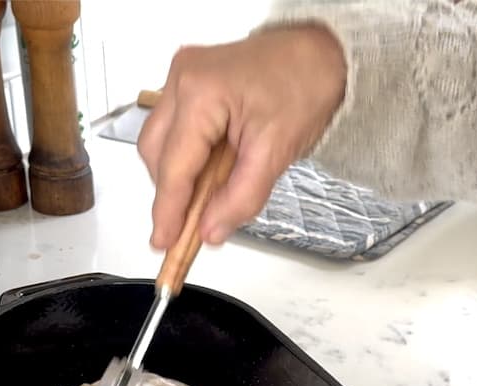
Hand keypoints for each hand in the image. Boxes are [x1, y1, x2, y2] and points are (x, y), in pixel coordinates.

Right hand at [138, 25, 345, 248]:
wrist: (320, 54)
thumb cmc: (305, 84)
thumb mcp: (276, 152)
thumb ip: (241, 198)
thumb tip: (211, 230)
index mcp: (201, 93)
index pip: (174, 167)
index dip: (167, 211)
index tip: (163, 241)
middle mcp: (183, 79)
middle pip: (156, 154)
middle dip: (173, 192)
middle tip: (194, 223)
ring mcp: (182, 77)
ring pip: (159, 144)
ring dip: (181, 174)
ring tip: (214, 190)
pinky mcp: (189, 83)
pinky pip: (174, 130)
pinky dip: (189, 157)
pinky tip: (213, 168)